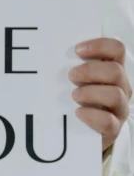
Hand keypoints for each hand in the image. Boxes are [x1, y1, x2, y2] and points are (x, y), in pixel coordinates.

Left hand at [69, 38, 131, 152]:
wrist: (83, 130)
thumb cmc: (81, 97)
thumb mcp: (80, 78)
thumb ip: (76, 65)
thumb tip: (53, 51)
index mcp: (114, 70)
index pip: (117, 49)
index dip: (99, 45)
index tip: (77, 50)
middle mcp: (122, 87)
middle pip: (116, 71)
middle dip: (90, 71)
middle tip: (71, 75)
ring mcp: (120, 108)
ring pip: (115, 95)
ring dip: (90, 92)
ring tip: (74, 95)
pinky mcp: (114, 128)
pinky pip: (108, 121)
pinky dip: (91, 115)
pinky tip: (78, 112)